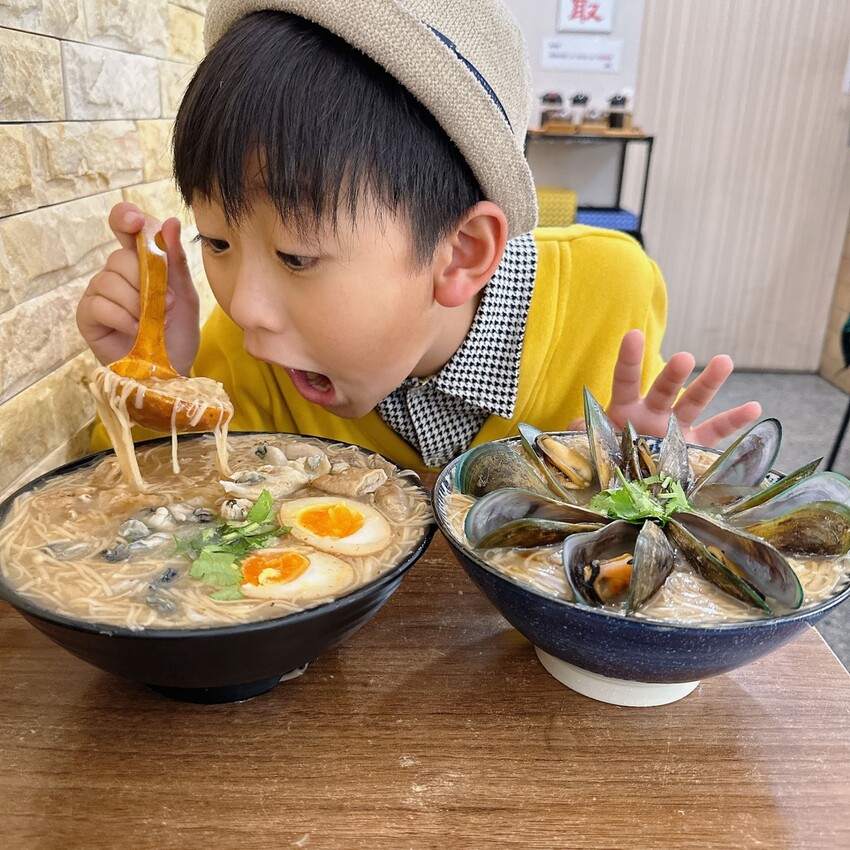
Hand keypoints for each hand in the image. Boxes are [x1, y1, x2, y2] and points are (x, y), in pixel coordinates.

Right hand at [76, 202, 199, 374]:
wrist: (171, 368)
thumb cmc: (177, 331)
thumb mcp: (185, 294)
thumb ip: (177, 260)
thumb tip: (170, 222)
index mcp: (141, 261)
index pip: (125, 226)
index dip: (126, 217)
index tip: (135, 222)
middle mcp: (116, 272)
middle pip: (120, 257)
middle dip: (147, 282)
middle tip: (168, 306)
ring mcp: (99, 292)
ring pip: (109, 280)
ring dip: (137, 304)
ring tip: (153, 323)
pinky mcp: (88, 315)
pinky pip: (100, 305)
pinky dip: (123, 318)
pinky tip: (136, 331)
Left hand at [572, 329, 761, 447]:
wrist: (627, 483)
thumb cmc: (607, 457)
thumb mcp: (591, 446)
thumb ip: (581, 434)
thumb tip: (575, 427)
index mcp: (624, 409)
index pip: (626, 379)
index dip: (629, 359)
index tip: (635, 335)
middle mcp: (652, 413)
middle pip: (663, 389)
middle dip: (673, 374)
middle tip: (683, 358)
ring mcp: (675, 428)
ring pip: (694, 402)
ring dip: (708, 383)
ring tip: (724, 361)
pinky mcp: (693, 446)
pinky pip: (716, 433)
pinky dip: (735, 421)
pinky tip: (755, 408)